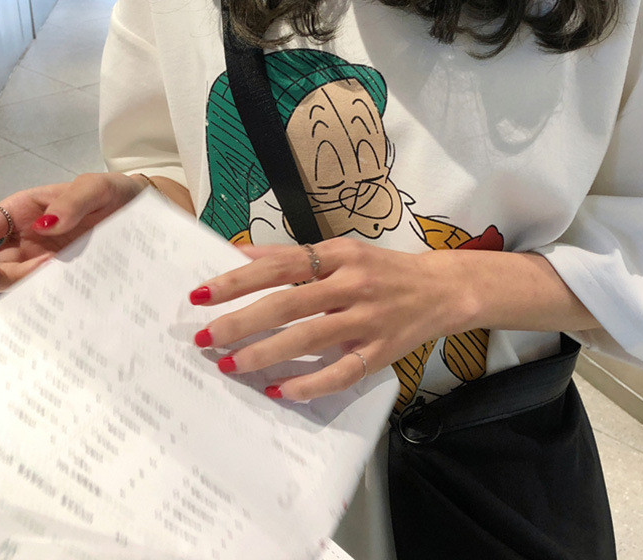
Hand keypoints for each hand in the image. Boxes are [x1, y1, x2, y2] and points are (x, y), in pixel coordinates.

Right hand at [0, 173, 146, 292]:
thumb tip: (46, 226)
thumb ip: (73, 200)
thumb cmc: (113, 194)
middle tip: (49, 265)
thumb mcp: (97, 187)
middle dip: (8, 275)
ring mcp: (43, 264)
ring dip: (34, 288)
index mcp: (20, 213)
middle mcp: (25, 242)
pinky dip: (55, 300)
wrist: (143, 213)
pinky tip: (74, 292)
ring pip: (17, 289)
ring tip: (68, 273)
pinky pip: (49, 298)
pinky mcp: (66, 282)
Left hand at [189, 238, 469, 401]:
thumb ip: (294, 255)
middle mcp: (353, 284)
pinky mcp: (381, 351)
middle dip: (242, 322)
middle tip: (205, 336)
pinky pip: (341, 373)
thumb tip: (240, 256)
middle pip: (289, 304)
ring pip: (310, 339)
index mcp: (339, 255)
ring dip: (266, 354)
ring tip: (231, 365)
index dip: (238, 280)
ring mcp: (368, 319)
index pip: (279, 266)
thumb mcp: (342, 251)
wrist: (442, 289)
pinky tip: (282, 391)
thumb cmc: (383, 269)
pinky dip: (310, 384)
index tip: (201, 294)